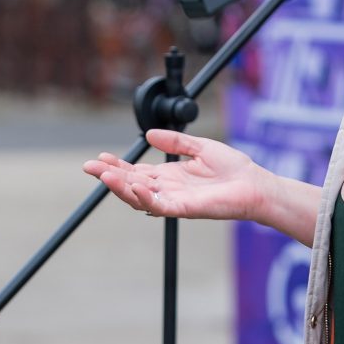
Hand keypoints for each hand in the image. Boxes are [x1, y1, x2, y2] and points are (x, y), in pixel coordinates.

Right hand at [84, 128, 272, 223]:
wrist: (255, 184)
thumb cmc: (233, 168)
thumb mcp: (200, 147)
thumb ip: (175, 141)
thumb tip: (149, 134)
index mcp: (169, 176)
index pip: (135, 171)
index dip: (116, 166)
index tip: (99, 157)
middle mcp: (168, 190)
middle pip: (131, 184)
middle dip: (109, 176)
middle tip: (89, 167)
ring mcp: (174, 201)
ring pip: (139, 197)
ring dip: (120, 187)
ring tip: (104, 176)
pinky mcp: (185, 209)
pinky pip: (159, 206)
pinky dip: (145, 198)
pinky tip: (133, 186)